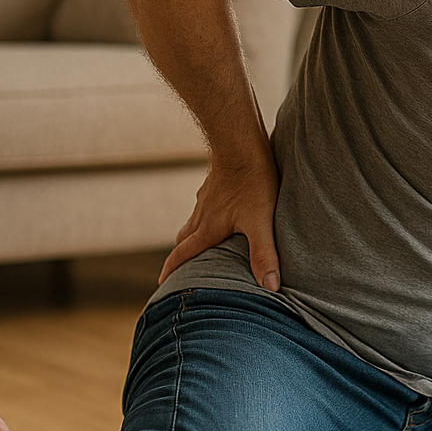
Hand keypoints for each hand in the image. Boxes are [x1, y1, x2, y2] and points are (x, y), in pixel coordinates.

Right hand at [160, 151, 281, 287]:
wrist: (242, 143)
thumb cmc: (252, 182)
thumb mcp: (260, 222)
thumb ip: (264, 254)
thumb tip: (270, 287)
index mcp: (208, 228)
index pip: (184, 253)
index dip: (172, 269)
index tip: (161, 282)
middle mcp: (203, 214)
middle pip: (185, 238)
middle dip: (181, 254)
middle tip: (181, 267)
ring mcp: (207, 197)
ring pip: (194, 221)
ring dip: (193, 234)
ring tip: (201, 243)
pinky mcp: (215, 184)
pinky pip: (205, 205)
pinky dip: (206, 215)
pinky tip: (220, 212)